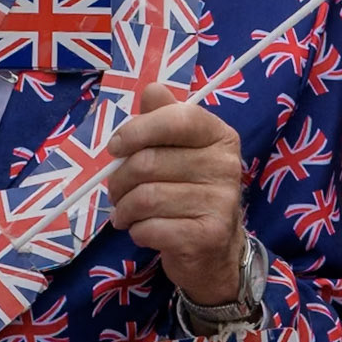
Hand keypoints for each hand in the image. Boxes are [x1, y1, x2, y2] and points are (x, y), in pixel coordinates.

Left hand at [106, 83, 245, 304]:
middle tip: (115, 190)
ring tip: (124, 213)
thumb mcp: (180, 151)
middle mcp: (226, 166)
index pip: (177, 119)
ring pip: (146, 198)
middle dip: (120, 179)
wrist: (214, 252)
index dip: (139, 130)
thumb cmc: (189, 193)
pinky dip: (136, 230)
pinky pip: (151, 228)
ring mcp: (220, 202)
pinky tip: (142, 230)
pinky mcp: (207, 236)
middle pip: (150, 162)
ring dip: (124, 208)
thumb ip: (164, 118)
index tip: (115, 147)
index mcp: (220, 136)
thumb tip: (151, 89)